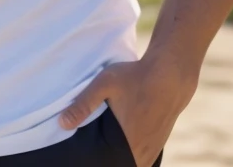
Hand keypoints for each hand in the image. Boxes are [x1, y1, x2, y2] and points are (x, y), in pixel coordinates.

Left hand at [57, 51, 197, 166]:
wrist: (170, 74)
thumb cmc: (135, 77)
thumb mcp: (105, 84)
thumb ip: (83, 104)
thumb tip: (62, 124)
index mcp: (128, 143)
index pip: (110, 165)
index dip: (98, 163)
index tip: (88, 158)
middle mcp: (143, 151)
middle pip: (122, 165)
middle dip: (107, 161)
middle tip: (94, 154)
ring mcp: (153, 149)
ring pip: (134, 165)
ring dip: (120, 160)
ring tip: (106, 152)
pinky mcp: (158, 144)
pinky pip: (143, 160)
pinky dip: (132, 157)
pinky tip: (122, 149)